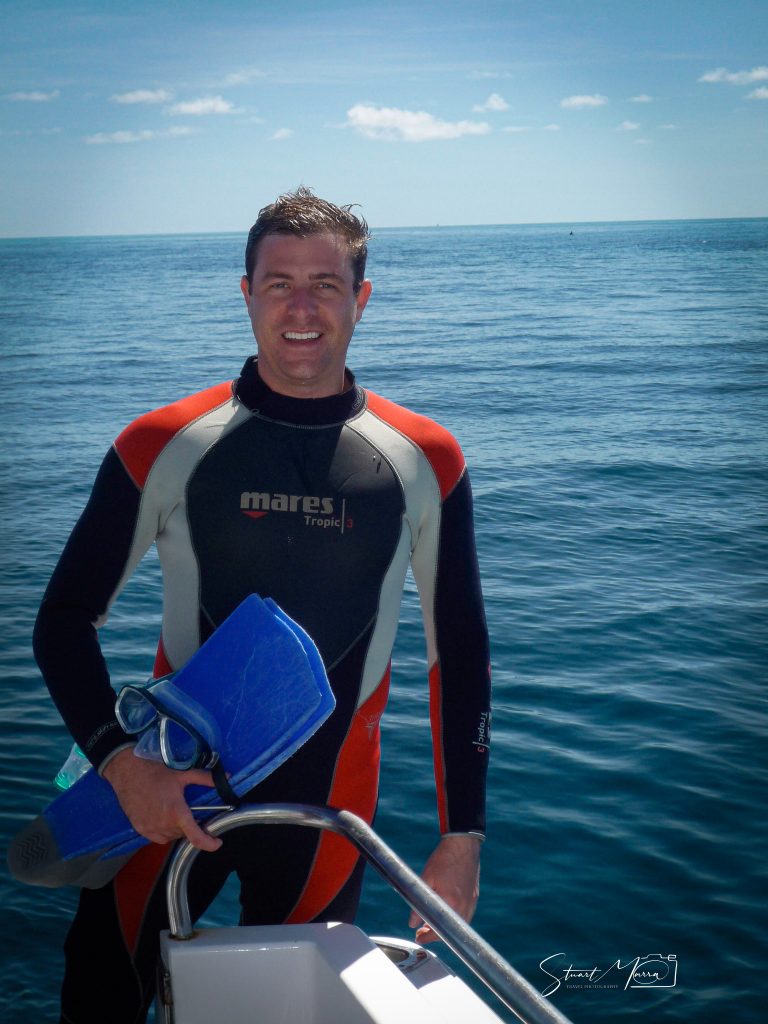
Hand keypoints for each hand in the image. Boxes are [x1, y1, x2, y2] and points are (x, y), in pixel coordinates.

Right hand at [102, 747, 221, 851]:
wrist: (128, 772)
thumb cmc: (156, 772)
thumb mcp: (183, 773)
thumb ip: (206, 778)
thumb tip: (227, 776)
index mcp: (177, 813)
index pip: (196, 838)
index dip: (209, 844)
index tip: (217, 842)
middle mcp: (164, 825)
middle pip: (184, 834)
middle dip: (191, 825)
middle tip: (190, 812)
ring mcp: (151, 829)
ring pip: (172, 836)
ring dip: (178, 828)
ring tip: (175, 811)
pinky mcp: (140, 829)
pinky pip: (159, 837)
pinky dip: (165, 830)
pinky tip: (163, 816)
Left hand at [409, 834, 480, 943]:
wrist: (462, 845)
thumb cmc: (444, 860)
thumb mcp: (426, 879)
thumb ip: (418, 903)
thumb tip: (412, 922)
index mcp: (451, 903)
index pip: (439, 931)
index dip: (427, 937)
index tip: (418, 937)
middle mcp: (464, 907)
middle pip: (450, 932)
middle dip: (434, 934)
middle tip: (421, 931)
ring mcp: (471, 903)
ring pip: (458, 926)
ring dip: (444, 927)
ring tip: (430, 923)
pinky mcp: (474, 898)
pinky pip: (464, 916)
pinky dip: (453, 919)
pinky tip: (444, 912)